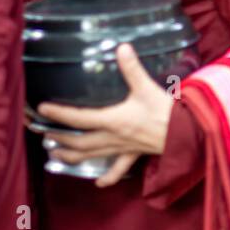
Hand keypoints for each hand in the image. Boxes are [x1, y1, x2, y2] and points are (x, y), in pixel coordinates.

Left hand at [36, 43, 172, 186]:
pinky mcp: (135, 154)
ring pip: (93, 155)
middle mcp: (114, 137)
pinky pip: (119, 169)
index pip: (79, 118)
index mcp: (113, 120)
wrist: (187, 134)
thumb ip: (132, 68)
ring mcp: (123, 148)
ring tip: (56, 155)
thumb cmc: (166, 113)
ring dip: (73, 156)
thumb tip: (122, 47)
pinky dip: (107, 176)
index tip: (42, 110)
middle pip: (80, 142)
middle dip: (60, 139)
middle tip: (44, 135)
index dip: (59, 114)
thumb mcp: (147, 87)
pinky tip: (98, 183)